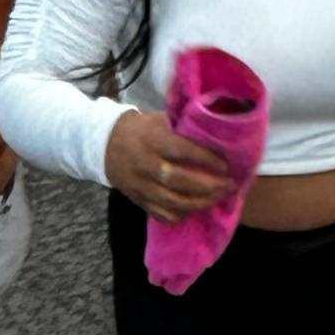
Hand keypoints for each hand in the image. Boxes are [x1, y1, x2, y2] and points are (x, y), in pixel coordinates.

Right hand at [105, 106, 237, 219]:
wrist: (104, 144)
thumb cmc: (140, 129)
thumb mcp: (158, 120)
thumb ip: (182, 127)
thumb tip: (214, 132)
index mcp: (153, 141)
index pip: (183, 151)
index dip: (207, 159)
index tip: (226, 165)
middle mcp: (146, 165)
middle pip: (180, 181)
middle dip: (209, 186)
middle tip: (229, 185)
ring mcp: (141, 186)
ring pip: (173, 202)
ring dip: (200, 203)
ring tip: (218, 198)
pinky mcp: (138, 200)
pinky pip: (162, 214)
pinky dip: (181, 215)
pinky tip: (195, 209)